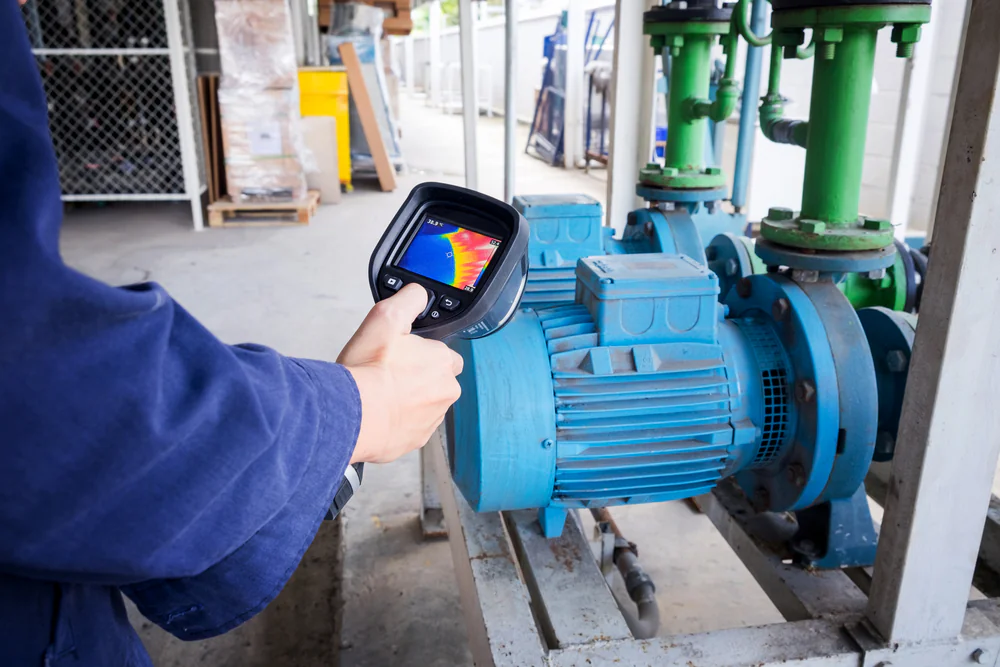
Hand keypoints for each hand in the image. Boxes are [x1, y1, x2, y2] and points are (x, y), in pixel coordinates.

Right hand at [339, 284, 462, 463]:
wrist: (352, 415)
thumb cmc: (368, 371)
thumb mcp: (386, 318)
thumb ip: (409, 300)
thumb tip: (419, 294)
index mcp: (443, 362)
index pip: (442, 354)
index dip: (419, 353)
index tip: (399, 355)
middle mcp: (445, 391)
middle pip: (434, 380)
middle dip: (415, 378)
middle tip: (386, 375)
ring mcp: (432, 419)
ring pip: (423, 404)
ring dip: (406, 400)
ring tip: (379, 394)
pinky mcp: (416, 440)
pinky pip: (410, 426)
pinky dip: (397, 421)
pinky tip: (378, 413)